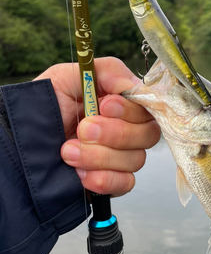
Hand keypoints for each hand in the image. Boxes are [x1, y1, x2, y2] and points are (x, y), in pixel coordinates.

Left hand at [34, 57, 159, 195]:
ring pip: (136, 159)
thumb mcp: (65, 77)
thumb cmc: (42, 110)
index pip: (148, 106)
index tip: (105, 106)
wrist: (20, 147)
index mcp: (119, 103)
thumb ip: (106, 71)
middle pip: (148, 134)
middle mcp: (126, 129)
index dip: (131, 109)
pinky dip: (102, 179)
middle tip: (82, 129)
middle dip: (113, 133)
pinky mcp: (114, 181)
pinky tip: (79, 173)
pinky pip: (125, 183)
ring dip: (99, 156)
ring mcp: (121, 157)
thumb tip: (132, 84)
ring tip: (67, 151)